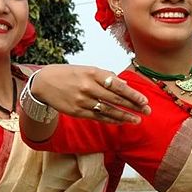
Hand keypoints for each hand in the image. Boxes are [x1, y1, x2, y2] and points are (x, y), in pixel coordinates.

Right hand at [31, 64, 150, 123]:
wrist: (43, 83)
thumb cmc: (68, 74)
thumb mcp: (87, 69)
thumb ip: (107, 76)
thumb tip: (126, 85)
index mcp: (93, 73)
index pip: (118, 85)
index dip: (133, 94)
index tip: (145, 100)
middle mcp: (88, 87)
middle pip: (116, 99)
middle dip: (133, 106)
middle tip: (147, 111)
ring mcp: (82, 101)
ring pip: (108, 110)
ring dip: (124, 116)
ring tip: (137, 120)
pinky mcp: (76, 111)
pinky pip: (98, 117)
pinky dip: (111, 120)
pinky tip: (121, 121)